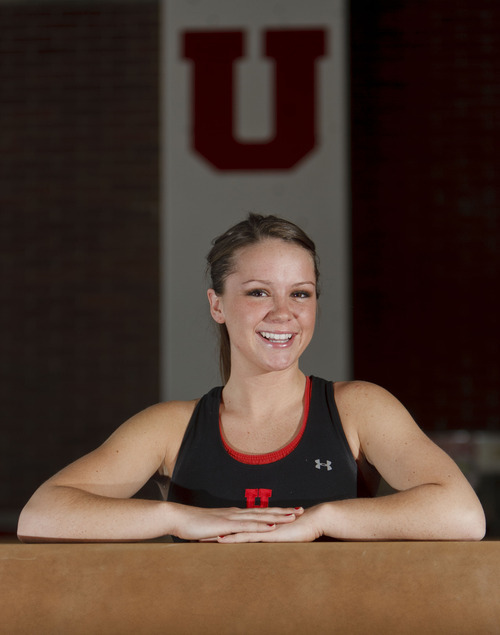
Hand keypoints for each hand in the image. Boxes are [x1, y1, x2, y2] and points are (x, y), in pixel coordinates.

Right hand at [169, 503, 304, 540]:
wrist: (178, 518)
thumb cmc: (192, 525)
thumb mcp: (212, 529)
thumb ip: (223, 532)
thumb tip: (231, 537)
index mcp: (234, 514)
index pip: (259, 512)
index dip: (276, 511)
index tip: (290, 511)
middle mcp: (237, 513)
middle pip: (265, 511)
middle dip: (283, 511)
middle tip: (301, 510)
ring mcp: (233, 518)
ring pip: (260, 517)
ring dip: (278, 517)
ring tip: (294, 516)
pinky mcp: (227, 525)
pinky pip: (248, 526)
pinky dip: (262, 527)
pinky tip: (273, 528)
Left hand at [209, 505, 322, 542]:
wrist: (316, 519)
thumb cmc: (304, 528)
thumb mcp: (285, 536)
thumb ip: (276, 538)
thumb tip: (269, 543)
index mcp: (260, 525)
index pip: (237, 527)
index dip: (221, 530)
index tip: (205, 533)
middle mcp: (257, 524)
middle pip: (231, 527)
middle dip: (213, 531)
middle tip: (195, 534)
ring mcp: (261, 528)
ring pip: (234, 531)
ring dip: (218, 534)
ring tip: (200, 538)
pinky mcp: (267, 533)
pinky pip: (246, 536)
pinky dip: (232, 538)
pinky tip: (221, 541)